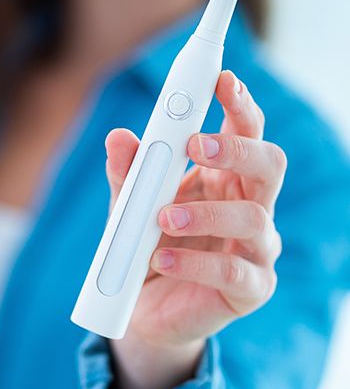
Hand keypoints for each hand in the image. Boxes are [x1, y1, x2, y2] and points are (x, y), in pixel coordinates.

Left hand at [104, 70, 286, 388]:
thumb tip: (119, 137)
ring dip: (205, 213)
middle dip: (238, 147)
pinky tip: (162, 259)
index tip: (221, 79)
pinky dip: (195, 263)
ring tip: (162, 218)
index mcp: (224, 176)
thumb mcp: (131, 204)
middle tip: (197, 145)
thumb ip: (128, 173)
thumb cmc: (147, 244)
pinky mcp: (250, 289)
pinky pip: (234, 272)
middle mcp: (248, 205)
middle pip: (269, 163)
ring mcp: (255, 248)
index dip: (239, 103)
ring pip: (255, 218)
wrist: (145, 310)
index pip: (246, 131)